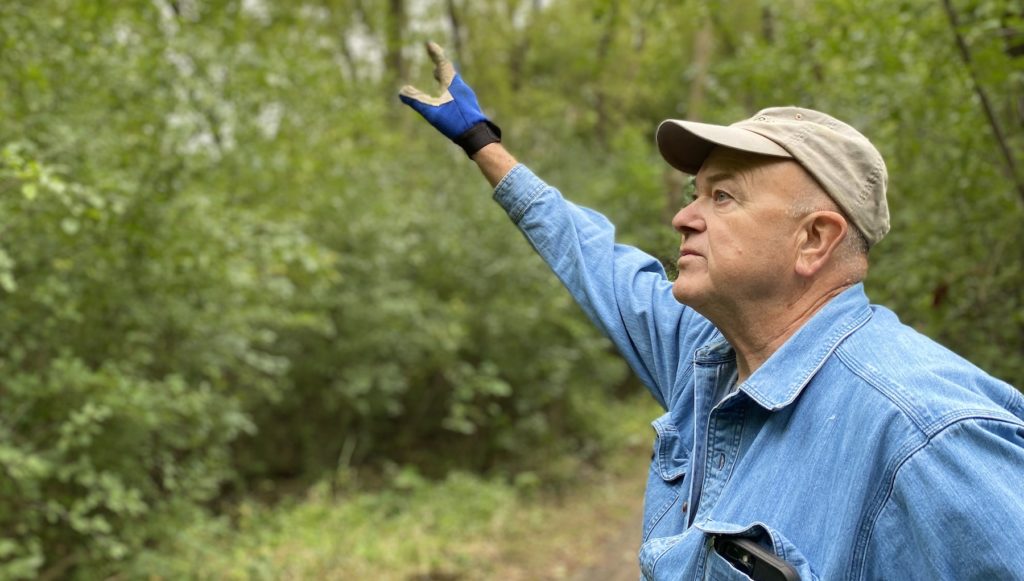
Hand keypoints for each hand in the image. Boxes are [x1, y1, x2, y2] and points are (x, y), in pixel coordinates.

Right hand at [399, 42, 500, 156]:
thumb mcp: (432, 112)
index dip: (435, 54)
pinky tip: (448, 97)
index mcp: (453, 85)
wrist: (476, 136)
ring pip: (454, 81)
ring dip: (444, 76)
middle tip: (434, 58)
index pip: (443, 64)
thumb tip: (401, 91)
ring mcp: (467, 97)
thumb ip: (417, 101)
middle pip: (449, 71)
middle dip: (440, 64)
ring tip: (437, 75)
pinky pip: (458, 90)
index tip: (429, 44)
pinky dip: (449, 87)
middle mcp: (461, 87)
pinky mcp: (469, 106)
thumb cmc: (454, 122)